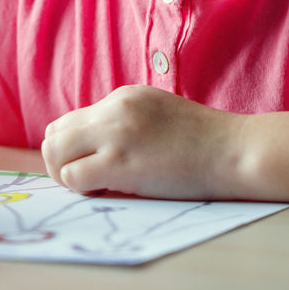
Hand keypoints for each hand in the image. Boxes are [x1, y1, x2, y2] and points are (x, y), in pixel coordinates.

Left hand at [41, 85, 242, 198]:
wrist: (235, 151)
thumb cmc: (205, 143)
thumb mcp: (158, 115)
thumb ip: (127, 123)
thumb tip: (94, 150)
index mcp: (123, 97)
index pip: (70, 121)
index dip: (73, 149)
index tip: (92, 167)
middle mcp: (113, 109)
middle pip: (54, 135)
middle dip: (61, 163)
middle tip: (87, 182)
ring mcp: (115, 133)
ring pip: (55, 153)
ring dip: (67, 177)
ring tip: (96, 187)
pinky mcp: (121, 161)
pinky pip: (73, 177)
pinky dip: (81, 190)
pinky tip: (107, 192)